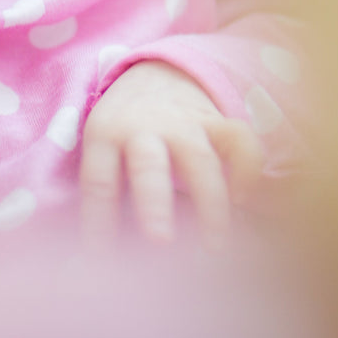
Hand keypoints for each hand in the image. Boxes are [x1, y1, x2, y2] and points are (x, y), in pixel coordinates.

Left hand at [80, 60, 263, 250]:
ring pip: (200, 160)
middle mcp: (144, 127)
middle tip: (160, 243)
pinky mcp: (218, 121)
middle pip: (148, 165)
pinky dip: (247, 171)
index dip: (98, 221)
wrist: (158, 71)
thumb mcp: (101, 145)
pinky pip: (241, 142)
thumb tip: (90, 265)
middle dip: (155, 204)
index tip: (102, 261)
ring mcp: (184, 122)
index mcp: (105, 134)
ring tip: (213, 248)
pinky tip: (240, 201)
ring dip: (209, 205)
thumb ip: (104, 193)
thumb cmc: (124, 127)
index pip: (98, 181)